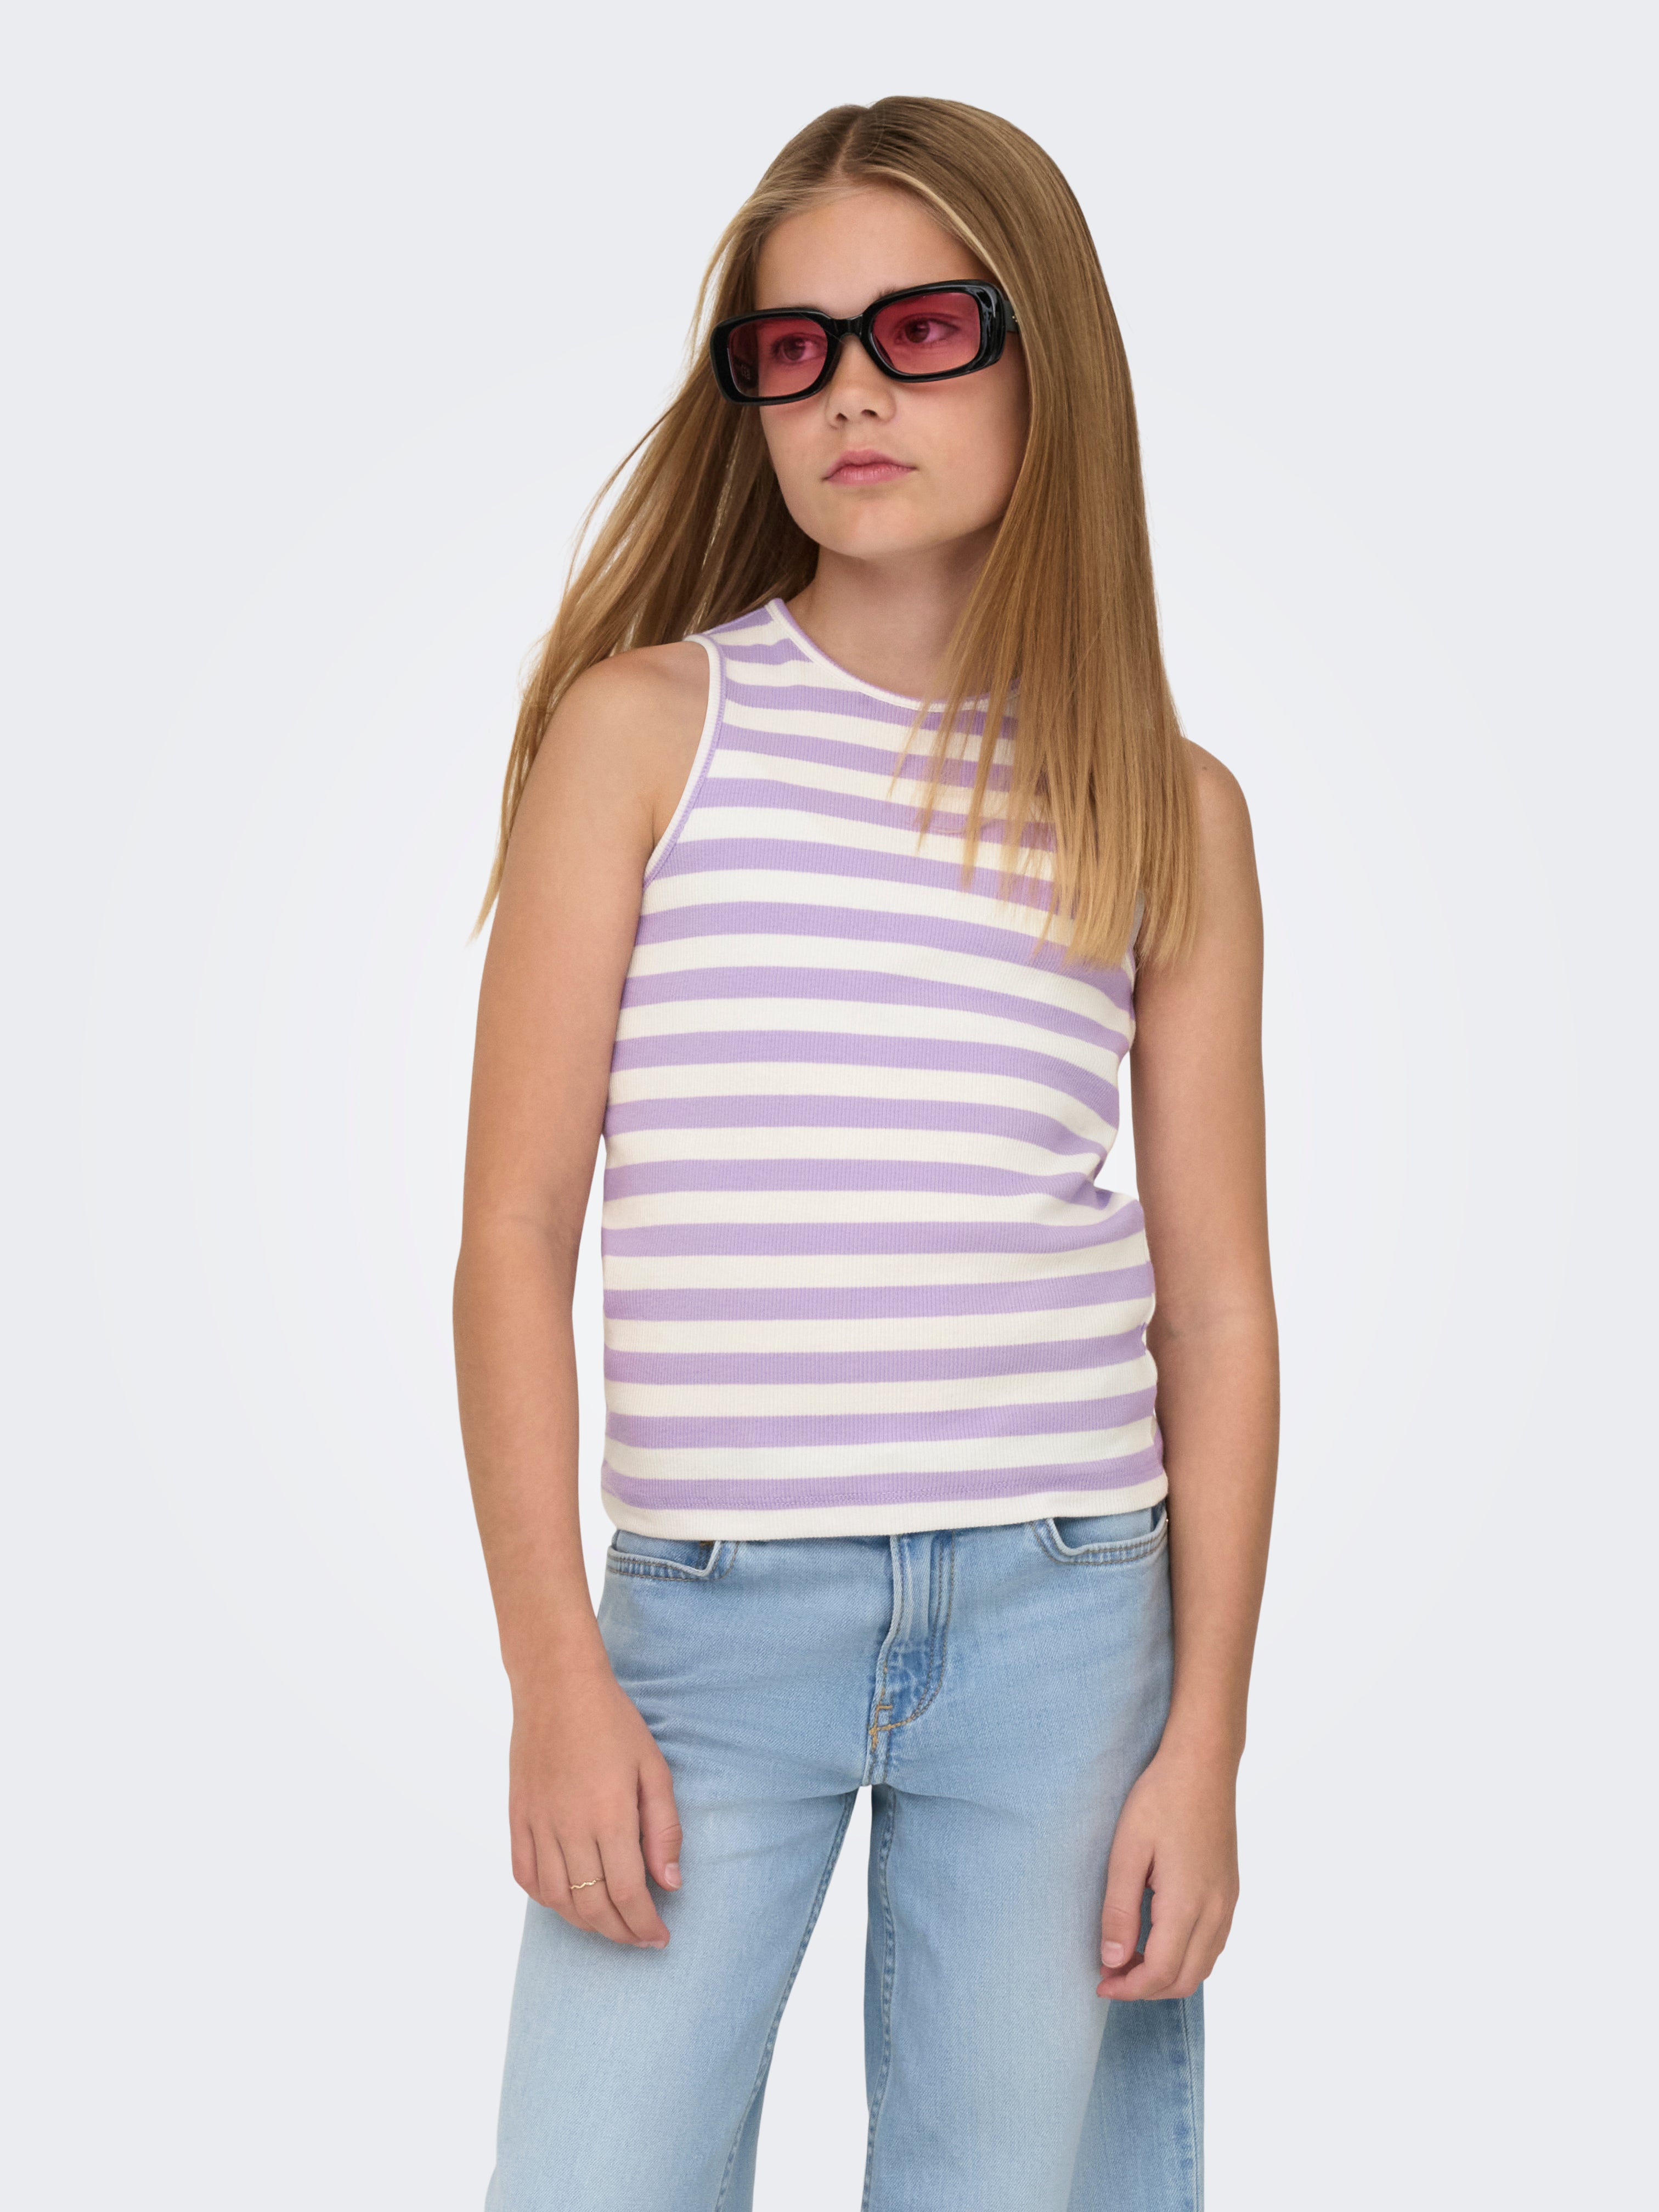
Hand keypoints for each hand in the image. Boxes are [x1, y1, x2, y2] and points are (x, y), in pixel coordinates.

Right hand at [508, 1654, 682, 1948]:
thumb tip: (669, 1883)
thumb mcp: (653, 1769)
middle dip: (620, 1932)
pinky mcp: (517, 1817)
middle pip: (593, 1906)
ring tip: (609, 1924)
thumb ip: (664, 1829)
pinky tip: (568, 1900)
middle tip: (640, 1937)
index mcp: (609, 1815)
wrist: (557, 1686)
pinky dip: (547, 1899)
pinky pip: (526, 1875)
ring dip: (585, 1923)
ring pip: (558, 1900)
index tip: (660, 1938)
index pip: (628, 1894)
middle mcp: (569, 1827)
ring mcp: (538, 1824)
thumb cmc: (613, 1723)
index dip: (645, 1925)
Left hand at [1097, 1740, 1238, 1999]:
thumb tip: (1112, 1959)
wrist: (1203, 1764)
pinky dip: (1188, 1957)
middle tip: (1111, 1974)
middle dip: (1147, 1989)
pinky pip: (1214, 1944)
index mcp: (1187, 1904)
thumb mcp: (1126, 1851)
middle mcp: (1215, 1911)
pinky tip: (1160, 1938)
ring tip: (1131, 1958)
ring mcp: (1228, 1902)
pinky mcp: (1230, 1890)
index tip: (1100, 1981)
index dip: (1128, 1987)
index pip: (1160, 1972)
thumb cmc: (1160, 1800)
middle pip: (1186, 1980)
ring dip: (1168, 1975)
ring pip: (1204, 1966)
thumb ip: (1119, 1909)